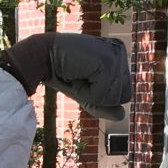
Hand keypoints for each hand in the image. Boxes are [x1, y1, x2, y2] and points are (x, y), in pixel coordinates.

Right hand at [3, 34, 131, 122]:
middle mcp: (120, 51)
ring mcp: (116, 55)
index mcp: (118, 56)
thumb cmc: (63, 74)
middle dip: (100, 97)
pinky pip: (103, 95)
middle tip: (81, 77)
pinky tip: (77, 75)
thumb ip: (104, 106)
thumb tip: (122, 115)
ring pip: (115, 98)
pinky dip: (86, 93)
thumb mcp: (86, 95)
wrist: (42, 56)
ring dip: (92, 94)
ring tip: (79, 75)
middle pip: (125, 96)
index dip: (102, 95)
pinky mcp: (108, 62)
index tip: (84, 78)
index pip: (124, 93)